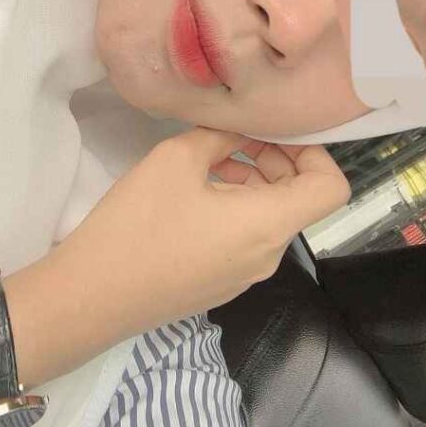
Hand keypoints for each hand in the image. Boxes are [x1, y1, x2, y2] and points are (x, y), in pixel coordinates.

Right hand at [2, 128, 349, 393]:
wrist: (93, 296)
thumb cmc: (139, 223)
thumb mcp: (176, 159)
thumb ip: (218, 136)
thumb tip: (238, 130)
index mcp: (269, 223)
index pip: (332, 189)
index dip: (316, 152)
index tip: (278, 131)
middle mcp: (269, 254)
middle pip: (299, 199)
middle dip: (275, 159)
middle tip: (235, 136)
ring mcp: (245, 275)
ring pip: (270, 217)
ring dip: (252, 180)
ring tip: (208, 159)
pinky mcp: (220, 284)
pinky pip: (246, 238)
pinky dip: (234, 207)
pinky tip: (192, 193)